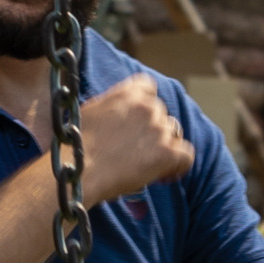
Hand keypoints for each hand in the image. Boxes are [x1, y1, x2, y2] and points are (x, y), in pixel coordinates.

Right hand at [77, 74, 193, 206]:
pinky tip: (165, 175)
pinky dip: (179, 166)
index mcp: (128, 92)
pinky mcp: (167, 152)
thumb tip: (123, 113)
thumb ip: (114, 104)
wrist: (77, 172)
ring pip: (173, 135)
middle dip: (153, 131)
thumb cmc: (77, 147)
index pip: (149, 87)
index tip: (139, 122)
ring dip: (163, 148)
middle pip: (162, 115)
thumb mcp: (93, 111)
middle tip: (138, 151)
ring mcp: (159, 129)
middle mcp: (147, 106)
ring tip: (146, 166)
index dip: (146, 105)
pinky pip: (187, 156)